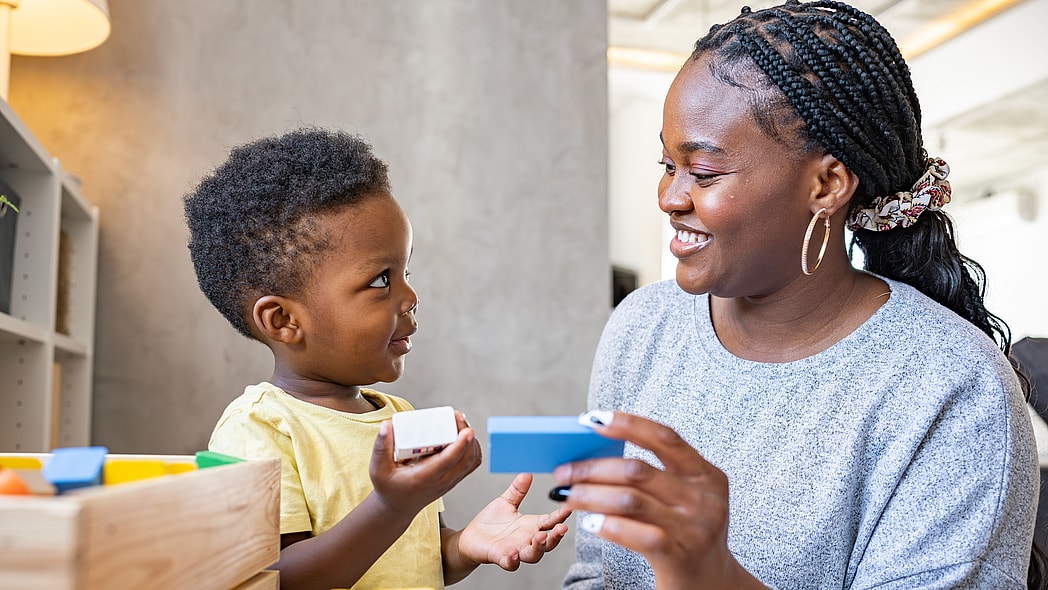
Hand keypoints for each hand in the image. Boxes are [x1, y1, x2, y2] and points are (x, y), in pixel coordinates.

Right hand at [369, 410, 481, 513]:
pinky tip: (464, 435)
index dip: (460, 445)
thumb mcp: (378, 469)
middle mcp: (441, 481)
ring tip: (459, 422)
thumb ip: (381, 447)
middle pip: (465, 458)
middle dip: (466, 435)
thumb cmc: (388, 487)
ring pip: (471, 461)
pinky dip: (473, 448)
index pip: (448, 461)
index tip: (467, 429)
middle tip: (456, 416)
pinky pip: (471, 464)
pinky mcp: (454, 479)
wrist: (397, 507)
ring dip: (471, 440)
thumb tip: (387, 425)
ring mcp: (450, 482)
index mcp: (424, 478)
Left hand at [456, 473, 571, 570]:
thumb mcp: (506, 502)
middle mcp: (527, 540)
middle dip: (556, 536)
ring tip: (540, 538)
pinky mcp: (500, 557)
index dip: (560, 516)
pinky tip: (513, 554)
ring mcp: (515, 550)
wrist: (471, 538)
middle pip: (548, 542)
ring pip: (533, 554)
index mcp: (531, 526)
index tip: (568, 507)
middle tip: (561, 528)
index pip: (550, 521)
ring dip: (539, 548)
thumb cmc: (491, 522)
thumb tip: (527, 474)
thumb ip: (517, 490)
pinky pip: (510, 563)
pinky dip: (513, 560)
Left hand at [553, 411, 763, 589]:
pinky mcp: (683, 558)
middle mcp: (705, 499)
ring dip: (590, 495)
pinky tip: (590, 523)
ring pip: (631, 500)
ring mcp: (696, 529)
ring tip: (566, 495)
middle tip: (563, 471)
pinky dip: (610, 526)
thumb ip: (651, 479)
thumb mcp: (682, 501)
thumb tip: (592, 457)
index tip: (592, 419)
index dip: (627, 424)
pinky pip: (640, 535)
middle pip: (638, 471)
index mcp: (706, 476)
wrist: (713, 587)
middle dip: (592, 468)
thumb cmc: (687, 537)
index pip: (664, 438)